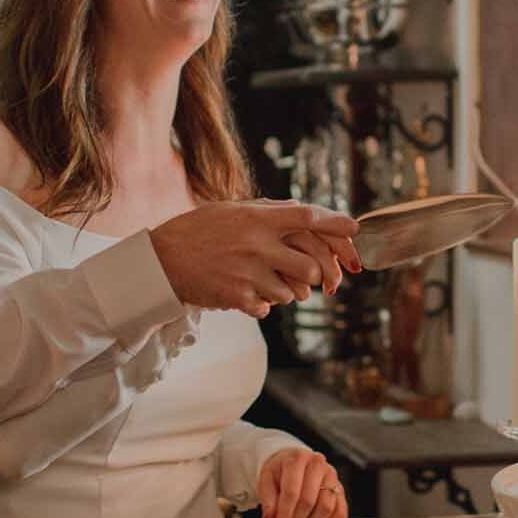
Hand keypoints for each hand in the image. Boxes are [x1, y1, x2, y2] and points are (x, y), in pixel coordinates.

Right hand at [150, 201, 361, 317]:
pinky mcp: (238, 297)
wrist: (162, 260)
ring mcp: (248, 273)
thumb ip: (269, 211)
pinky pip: (269, 307)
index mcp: (257, 218)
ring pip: (294, 293)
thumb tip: (306, 212)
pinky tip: (247, 292)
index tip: (355, 230)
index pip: (308, 218)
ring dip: (288, 291)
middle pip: (311, 266)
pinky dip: (264, 304)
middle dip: (318, 275)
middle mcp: (257, 245)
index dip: (336, 224)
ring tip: (266, 281)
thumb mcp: (233, 210)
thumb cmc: (199, 231)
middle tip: (315, 277)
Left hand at [257, 448, 348, 517]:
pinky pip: (340, 514)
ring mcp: (332, 477)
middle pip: (309, 502)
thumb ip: (267, 498)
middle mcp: (318, 464)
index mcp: (297, 459)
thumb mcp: (266, 480)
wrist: (295, 463)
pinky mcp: (340, 490)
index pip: (291, 492)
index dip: (284, 517)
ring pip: (326, 509)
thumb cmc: (280, 472)